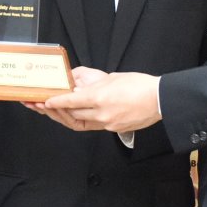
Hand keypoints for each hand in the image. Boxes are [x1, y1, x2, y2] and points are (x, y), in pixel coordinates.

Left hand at [37, 67, 162, 132]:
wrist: (159, 99)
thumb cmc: (140, 85)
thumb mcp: (112, 78)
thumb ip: (94, 84)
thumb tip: (81, 87)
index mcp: (100, 97)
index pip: (72, 101)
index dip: (57, 102)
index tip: (46, 102)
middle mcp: (102, 113)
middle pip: (73, 114)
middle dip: (60, 111)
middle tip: (49, 106)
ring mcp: (108, 124)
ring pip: (82, 122)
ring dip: (70, 117)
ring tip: (61, 111)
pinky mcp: (114, 129)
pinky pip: (95, 126)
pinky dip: (86, 120)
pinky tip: (81, 114)